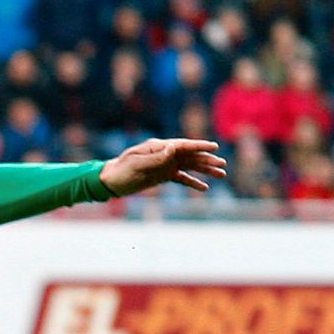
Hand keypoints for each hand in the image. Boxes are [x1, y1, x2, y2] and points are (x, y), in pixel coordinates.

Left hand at [100, 137, 228, 198]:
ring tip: (221, 174)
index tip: (214, 147)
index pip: (183, 145)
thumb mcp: (137, 164)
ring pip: (190, 166)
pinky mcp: (163, 175)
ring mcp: (165, 164)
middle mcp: (165, 154)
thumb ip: (156, 157)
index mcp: (159, 147)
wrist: (110, 180)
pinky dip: (193, 182)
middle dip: (207, 160)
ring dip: (205, 170)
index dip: (199, 146)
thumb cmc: (121, 170)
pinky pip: (182, 178)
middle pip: (190, 156)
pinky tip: (204, 188)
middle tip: (222, 164)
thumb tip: (173, 147)